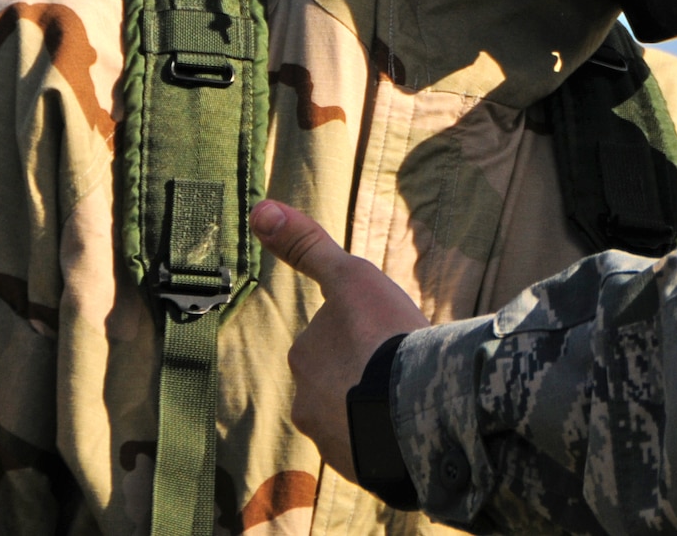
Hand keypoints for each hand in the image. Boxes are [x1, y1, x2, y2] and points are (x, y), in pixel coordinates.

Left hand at [252, 198, 427, 482]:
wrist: (414, 409)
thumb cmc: (383, 337)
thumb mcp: (350, 277)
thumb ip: (307, 245)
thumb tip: (259, 208)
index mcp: (306, 358)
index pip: (333, 339)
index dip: (366, 332)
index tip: (390, 334)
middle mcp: (308, 403)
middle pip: (342, 378)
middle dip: (368, 371)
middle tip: (405, 361)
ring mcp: (334, 440)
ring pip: (358, 413)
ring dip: (380, 404)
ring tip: (415, 394)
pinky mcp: (364, 468)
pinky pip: (376, 446)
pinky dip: (391, 435)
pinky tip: (417, 424)